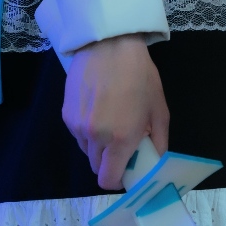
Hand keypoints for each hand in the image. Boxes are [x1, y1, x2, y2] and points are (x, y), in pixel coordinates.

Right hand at [62, 33, 168, 189]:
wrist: (109, 45)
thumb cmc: (140, 75)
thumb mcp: (159, 109)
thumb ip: (158, 141)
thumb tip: (155, 161)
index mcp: (121, 139)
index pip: (109, 180)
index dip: (118, 180)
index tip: (127, 171)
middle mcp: (96, 137)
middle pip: (96, 167)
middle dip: (109, 162)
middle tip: (122, 145)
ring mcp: (77, 127)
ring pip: (86, 151)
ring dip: (98, 147)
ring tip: (110, 123)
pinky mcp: (66, 115)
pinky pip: (77, 135)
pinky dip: (87, 132)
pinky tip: (98, 111)